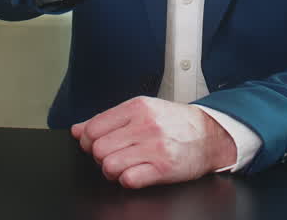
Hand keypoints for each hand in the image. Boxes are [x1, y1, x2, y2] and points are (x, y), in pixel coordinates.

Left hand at [71, 96, 237, 188]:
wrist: (209, 135)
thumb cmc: (174, 123)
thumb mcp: (142, 111)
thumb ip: (107, 119)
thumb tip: (77, 130)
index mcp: (136, 107)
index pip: (93, 127)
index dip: (88, 141)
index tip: (96, 145)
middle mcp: (145, 125)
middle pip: (98, 149)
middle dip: (101, 158)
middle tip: (113, 156)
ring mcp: (154, 146)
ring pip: (109, 165)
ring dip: (112, 171)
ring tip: (124, 166)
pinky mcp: (163, 167)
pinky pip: (128, 179)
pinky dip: (127, 180)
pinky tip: (136, 173)